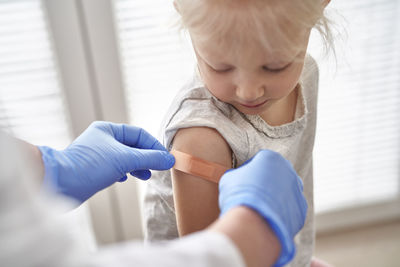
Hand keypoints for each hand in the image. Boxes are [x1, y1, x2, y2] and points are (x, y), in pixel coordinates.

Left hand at [38, 121, 174, 202]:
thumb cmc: (89, 166)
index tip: (165, 158)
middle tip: (158, 168)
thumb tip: (169, 159)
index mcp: (108, 130)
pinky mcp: (94, 168)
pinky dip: (125, 172)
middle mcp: (103, 139)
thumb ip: (149, 158)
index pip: (139, 134)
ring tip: (146, 175)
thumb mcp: (125, 159)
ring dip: (138, 166)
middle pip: (133, 146)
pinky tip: (126, 179)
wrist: (61, 184)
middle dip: (147, 157)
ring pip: (125, 157)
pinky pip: (116, 167)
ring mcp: (98, 154)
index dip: (154, 146)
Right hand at [218, 150, 306, 266]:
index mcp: (271, 158)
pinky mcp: (301, 208)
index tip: (243, 180)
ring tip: (261, 207)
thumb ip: (236, 174)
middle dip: (265, 181)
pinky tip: (269, 217)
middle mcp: (288, 170)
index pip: (259, 160)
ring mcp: (297, 190)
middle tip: (253, 193)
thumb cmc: (239, 196)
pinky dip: (281, 211)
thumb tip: (237, 178)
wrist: (252, 223)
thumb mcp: (228, 179)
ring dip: (275, 195)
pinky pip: (290, 207)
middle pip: (276, 173)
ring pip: (285, 190)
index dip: (249, 170)